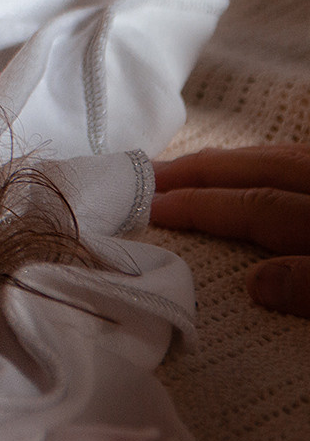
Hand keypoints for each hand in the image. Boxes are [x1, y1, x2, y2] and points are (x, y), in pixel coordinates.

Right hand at [152, 143, 309, 315]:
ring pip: (282, 156)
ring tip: (185, 168)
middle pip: (262, 170)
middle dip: (200, 170)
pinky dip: (262, 161)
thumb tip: (258, 284)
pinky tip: (247, 170)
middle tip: (147, 174)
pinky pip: (298, 158)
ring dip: (228, 162)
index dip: (201, 206)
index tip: (151, 208)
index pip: (257, 206)